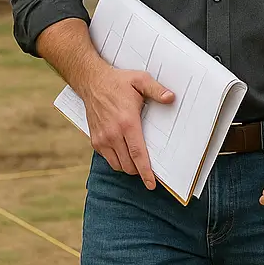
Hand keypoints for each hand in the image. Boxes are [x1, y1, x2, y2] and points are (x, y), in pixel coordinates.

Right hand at [83, 67, 173, 189]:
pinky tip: (126, 153)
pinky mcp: (95, 140)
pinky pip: (108, 159)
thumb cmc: (119, 82)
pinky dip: (118, 161)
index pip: (138, 154)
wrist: (92, 82)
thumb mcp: (141, 80)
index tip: (151, 184)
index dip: (145, 171)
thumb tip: (171, 98)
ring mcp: (102, 138)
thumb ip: (157, 90)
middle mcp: (113, 134)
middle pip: (129, 164)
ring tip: (139, 162)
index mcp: (127, 122)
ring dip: (129, 167)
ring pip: (118, 165)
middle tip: (151, 170)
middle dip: (140, 171)